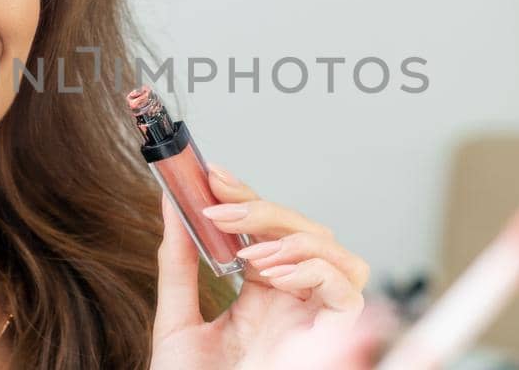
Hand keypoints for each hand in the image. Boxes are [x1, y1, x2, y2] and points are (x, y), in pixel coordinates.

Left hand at [150, 163, 369, 368]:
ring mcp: (314, 323)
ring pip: (340, 255)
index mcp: (261, 298)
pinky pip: (347, 292)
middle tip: (221, 206)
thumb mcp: (176, 323)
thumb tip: (172, 204)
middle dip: (267, 210)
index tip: (211, 177)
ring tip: (248, 252)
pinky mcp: (333, 341)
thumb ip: (178, 266)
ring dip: (295, 239)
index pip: (269, 233)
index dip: (247, 200)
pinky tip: (273, 274)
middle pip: (309, 235)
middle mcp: (294, 306)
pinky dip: (315, 270)